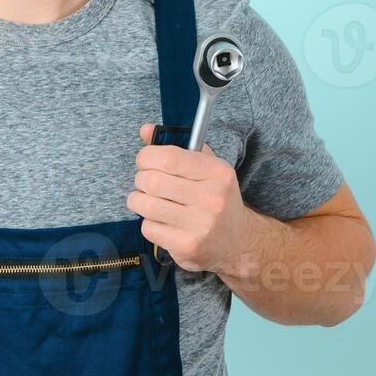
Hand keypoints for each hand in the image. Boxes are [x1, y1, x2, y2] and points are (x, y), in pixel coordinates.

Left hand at [127, 123, 249, 272]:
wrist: (238, 241)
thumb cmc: (216, 198)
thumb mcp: (207, 168)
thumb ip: (176, 147)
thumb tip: (145, 129)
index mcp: (217, 173)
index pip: (168, 157)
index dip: (147, 156)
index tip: (145, 160)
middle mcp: (211, 198)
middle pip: (152, 181)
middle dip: (141, 179)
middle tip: (146, 182)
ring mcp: (199, 225)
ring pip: (145, 205)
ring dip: (138, 200)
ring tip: (147, 200)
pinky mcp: (186, 246)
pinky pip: (148, 228)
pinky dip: (148, 222)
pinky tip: (161, 220)